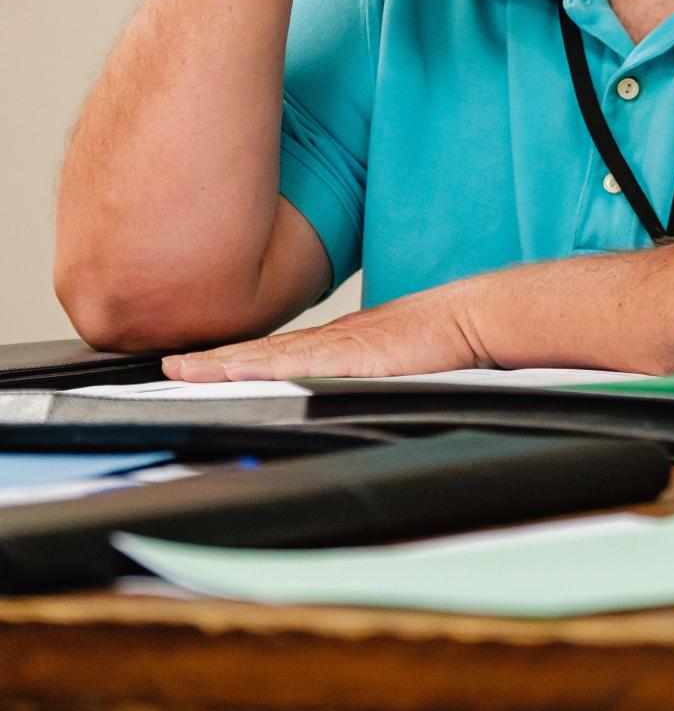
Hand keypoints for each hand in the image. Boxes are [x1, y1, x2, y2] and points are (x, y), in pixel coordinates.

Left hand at [161, 279, 488, 381]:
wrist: (469, 317)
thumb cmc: (436, 343)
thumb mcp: (386, 364)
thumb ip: (355, 376)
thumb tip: (331, 393)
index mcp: (333, 347)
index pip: (271, 355)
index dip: (230, 361)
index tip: (192, 365)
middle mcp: (330, 342)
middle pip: (260, 353)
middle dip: (212, 362)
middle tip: (168, 367)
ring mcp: (341, 346)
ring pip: (271, 356)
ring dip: (226, 363)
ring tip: (186, 370)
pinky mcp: (356, 354)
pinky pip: (301, 362)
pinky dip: (265, 366)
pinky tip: (238, 370)